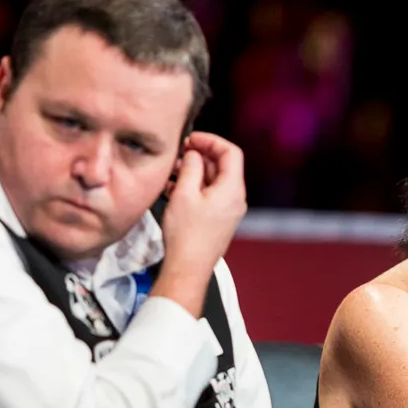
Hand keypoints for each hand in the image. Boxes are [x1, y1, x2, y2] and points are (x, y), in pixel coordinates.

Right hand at [159, 132, 247, 276]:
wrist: (188, 268)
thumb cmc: (186, 235)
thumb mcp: (184, 193)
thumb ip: (191, 167)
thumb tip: (193, 154)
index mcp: (232, 189)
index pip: (231, 152)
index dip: (211, 141)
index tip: (191, 140)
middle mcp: (235, 199)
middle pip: (222, 166)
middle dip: (200, 156)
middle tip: (178, 154)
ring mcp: (228, 210)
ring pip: (213, 181)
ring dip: (193, 172)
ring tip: (171, 172)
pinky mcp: (218, 219)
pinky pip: (209, 195)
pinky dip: (194, 187)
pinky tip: (173, 189)